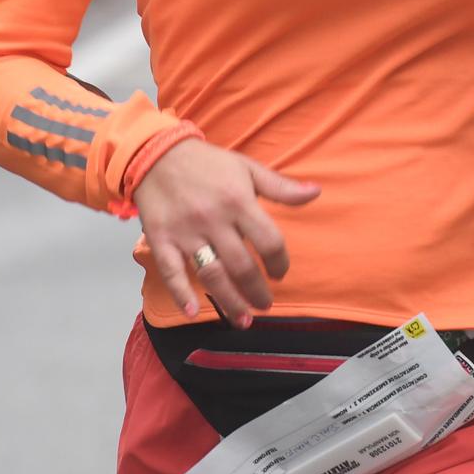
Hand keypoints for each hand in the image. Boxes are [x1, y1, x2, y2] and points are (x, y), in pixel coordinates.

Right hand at [132, 138, 319, 326]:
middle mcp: (213, 219)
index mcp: (238, 201)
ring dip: (229, 301)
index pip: (268, 241)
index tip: (280, 273)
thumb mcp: (247, 167)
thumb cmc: (208, 163)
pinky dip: (181, 294)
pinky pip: (171, 271)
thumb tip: (315, 192)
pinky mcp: (161, 239)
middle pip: (241, 265)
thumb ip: (280, 187)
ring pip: (211, 274)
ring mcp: (186, 232)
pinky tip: (192, 312)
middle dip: (257, 291)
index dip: (279, 263)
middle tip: (265, 305)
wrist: (157, 154)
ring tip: (243, 320)